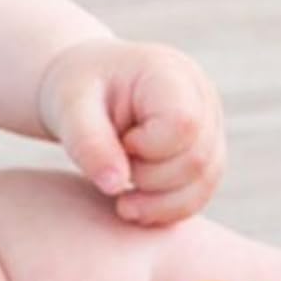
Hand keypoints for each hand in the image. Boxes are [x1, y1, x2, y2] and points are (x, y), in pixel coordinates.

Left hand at [37, 37, 226, 224]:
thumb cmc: (78, 91)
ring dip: (159, 203)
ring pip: (205, 181)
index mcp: (170, 72)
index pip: (183, 124)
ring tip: (121, 198)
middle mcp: (201, 95)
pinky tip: (136, 204)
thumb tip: (114, 185)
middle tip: (111, 170)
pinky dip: (168, 209)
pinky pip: (202, 193)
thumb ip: (88, 143)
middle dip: (149, 180)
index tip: (118, 142)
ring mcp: (210, 124)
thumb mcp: (70, 107)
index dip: (148, 149)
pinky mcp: (207, 151)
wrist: (87, 89)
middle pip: (197, 159)